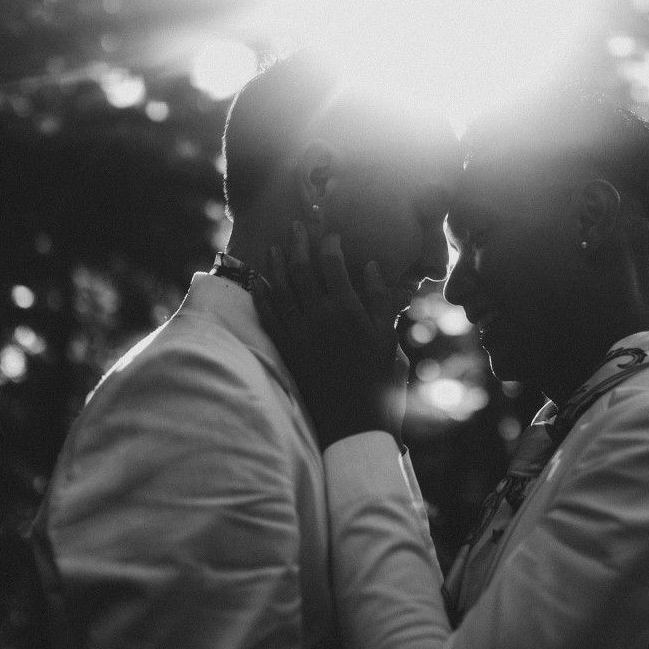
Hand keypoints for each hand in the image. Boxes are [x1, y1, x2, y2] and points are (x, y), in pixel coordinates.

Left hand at [254, 222, 402, 449]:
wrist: (353, 423)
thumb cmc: (379, 382)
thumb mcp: (388, 338)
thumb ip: (380, 300)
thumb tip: (370, 265)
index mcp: (348, 310)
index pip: (333, 263)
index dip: (329, 243)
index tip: (330, 234)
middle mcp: (319, 316)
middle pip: (302, 268)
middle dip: (298, 243)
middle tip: (296, 225)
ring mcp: (298, 332)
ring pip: (280, 287)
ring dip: (276, 263)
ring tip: (275, 246)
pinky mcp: (286, 349)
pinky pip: (268, 315)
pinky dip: (262, 295)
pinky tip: (260, 281)